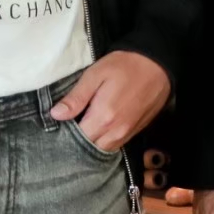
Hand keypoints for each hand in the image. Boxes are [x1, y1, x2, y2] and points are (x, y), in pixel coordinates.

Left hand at [48, 50, 169, 151]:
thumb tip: (55, 115)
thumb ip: (76, 97)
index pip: (77, 138)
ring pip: (104, 149)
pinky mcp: (137, 131)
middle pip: (90, 147)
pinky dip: (106, 140)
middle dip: (79, 140)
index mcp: (103, 117)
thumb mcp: (95, 74)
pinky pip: (116, 144)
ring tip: (86, 125)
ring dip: (93, 141)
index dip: (66, 132)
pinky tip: (101, 126)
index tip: (61, 123)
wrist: (158, 64)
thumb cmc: (124, 65)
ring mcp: (128, 133)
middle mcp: (116, 131)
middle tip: (72, 124)